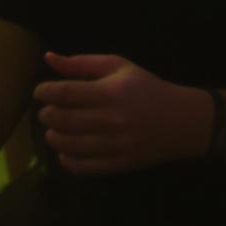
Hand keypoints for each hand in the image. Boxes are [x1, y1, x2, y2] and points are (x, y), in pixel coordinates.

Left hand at [33, 52, 210, 174]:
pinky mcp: (121, 163)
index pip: (65, 93)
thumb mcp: (118, 67)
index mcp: (110, 92)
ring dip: (53, 136)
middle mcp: (112, 119)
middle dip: (46, 114)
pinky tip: (64, 152)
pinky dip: (68, 161)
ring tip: (54, 129)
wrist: (185, 120)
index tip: (40, 92)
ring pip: (70, 145)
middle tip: (47, 111)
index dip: (44, 92)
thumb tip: (48, 58)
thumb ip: (81, 63)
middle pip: (63, 120)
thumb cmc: (147, 88)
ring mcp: (117, 144)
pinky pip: (85, 167)